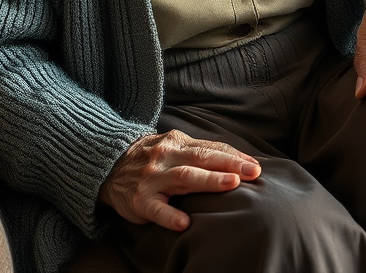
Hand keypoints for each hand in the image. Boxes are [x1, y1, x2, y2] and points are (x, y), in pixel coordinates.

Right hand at [99, 130, 261, 230]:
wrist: (108, 165)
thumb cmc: (152, 157)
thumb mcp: (173, 147)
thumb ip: (200, 152)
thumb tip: (238, 160)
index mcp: (178, 143)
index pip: (211, 148)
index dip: (234, 155)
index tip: (256, 165)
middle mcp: (167, 157)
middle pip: (202, 158)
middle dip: (230, 164)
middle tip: (252, 172)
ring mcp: (153, 178)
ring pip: (184, 177)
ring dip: (209, 180)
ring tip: (230, 184)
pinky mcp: (139, 200)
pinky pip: (156, 209)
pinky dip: (170, 215)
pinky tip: (185, 223)